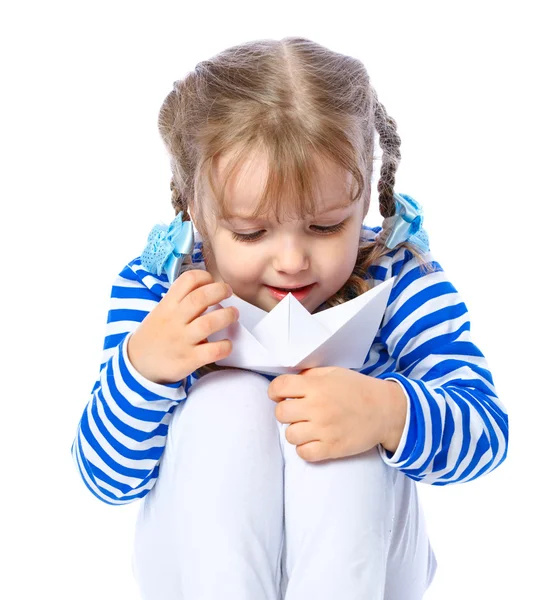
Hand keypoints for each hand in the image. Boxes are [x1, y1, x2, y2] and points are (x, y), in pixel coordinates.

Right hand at [127, 270, 238, 383]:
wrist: (137, 366)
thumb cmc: (156, 335)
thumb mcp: (161, 311)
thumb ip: (181, 300)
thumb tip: (210, 289)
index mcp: (168, 305)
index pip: (187, 280)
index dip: (204, 276)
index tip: (212, 282)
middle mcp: (174, 320)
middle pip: (200, 298)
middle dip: (220, 291)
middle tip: (228, 293)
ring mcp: (181, 340)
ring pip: (209, 323)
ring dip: (227, 316)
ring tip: (233, 314)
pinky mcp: (188, 360)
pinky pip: (212, 351)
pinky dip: (225, 346)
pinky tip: (227, 344)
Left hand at [268, 366, 402, 461]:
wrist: (385, 411)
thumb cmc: (358, 389)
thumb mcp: (333, 373)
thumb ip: (309, 376)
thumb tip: (287, 385)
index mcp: (316, 386)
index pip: (279, 387)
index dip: (276, 391)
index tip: (281, 395)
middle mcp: (317, 407)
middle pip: (280, 413)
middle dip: (286, 411)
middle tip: (298, 411)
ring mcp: (324, 429)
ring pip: (289, 435)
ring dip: (296, 431)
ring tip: (308, 426)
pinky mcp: (331, 448)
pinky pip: (303, 453)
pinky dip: (305, 448)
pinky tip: (314, 440)